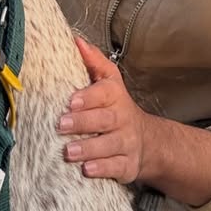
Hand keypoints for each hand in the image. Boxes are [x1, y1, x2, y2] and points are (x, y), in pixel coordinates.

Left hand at [57, 37, 210, 204]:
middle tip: (62, 125)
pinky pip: (116, 168)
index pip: (104, 93)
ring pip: (109, 145)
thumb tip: (76, 41)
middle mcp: (122, 119)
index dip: (89, 97)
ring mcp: (126, 143)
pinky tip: (87, 170)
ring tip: (69, 151)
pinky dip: (102, 169)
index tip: (71, 100)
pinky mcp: (127, 165)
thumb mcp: (109, 82)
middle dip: (83, 122)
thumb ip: (93, 62)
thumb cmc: (117, 108)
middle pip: (105, 120)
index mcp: (115, 97)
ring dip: (88, 148)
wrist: (148, 141)